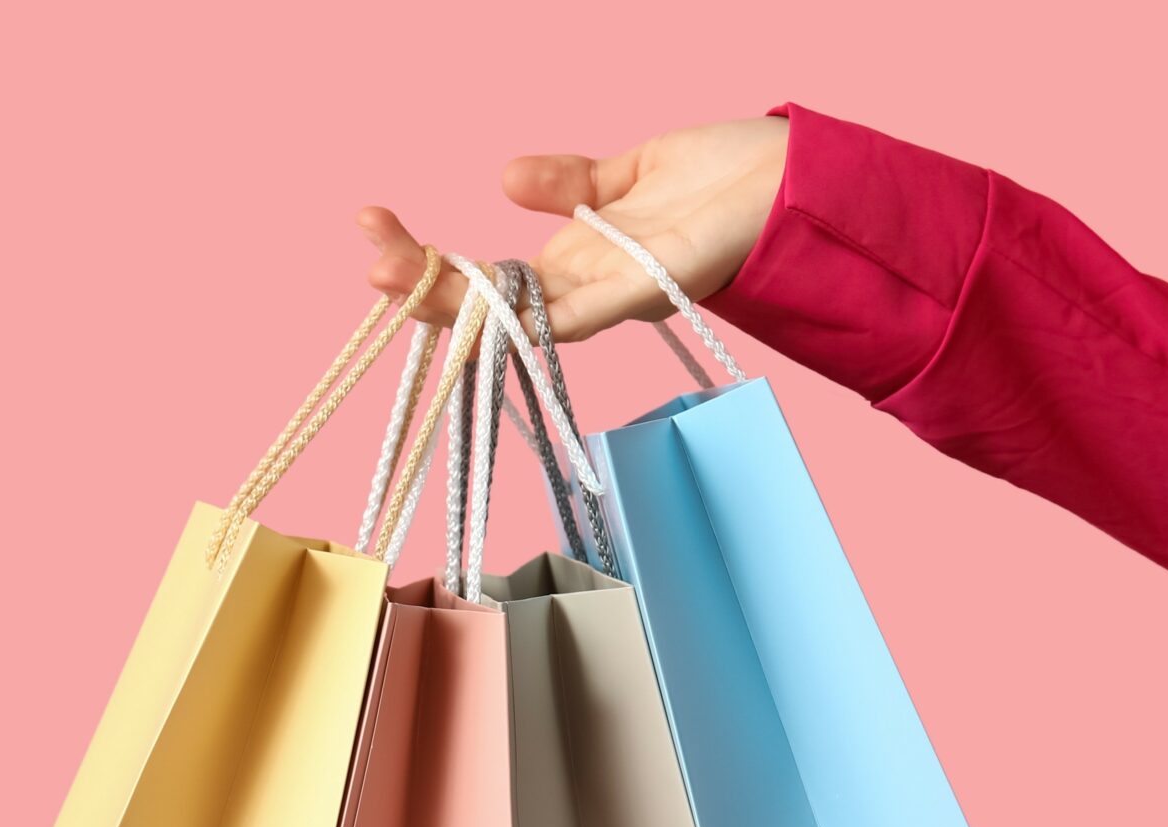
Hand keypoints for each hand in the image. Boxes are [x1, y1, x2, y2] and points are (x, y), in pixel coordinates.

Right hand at [359, 116, 787, 341]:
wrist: (799, 181)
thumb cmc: (727, 179)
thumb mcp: (629, 172)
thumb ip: (571, 182)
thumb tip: (506, 177)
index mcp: (577, 262)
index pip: (485, 273)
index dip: (429, 261)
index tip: (374, 230)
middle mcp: (586, 288)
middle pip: (487, 302)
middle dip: (421, 285)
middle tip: (367, 260)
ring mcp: (614, 294)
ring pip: (517, 313)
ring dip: (454, 302)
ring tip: (393, 276)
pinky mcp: (650, 289)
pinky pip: (583, 309)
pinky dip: (536, 309)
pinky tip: (485, 297)